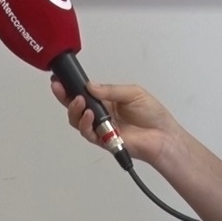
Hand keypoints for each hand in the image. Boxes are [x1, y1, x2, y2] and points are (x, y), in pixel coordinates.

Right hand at [50, 80, 181, 165]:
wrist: (162, 136)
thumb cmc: (152, 114)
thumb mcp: (132, 93)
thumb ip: (110, 90)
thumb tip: (90, 86)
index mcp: (107, 100)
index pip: (84, 92)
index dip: (71, 87)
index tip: (60, 79)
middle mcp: (100, 114)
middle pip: (75, 107)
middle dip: (64, 97)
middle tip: (59, 87)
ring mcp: (100, 128)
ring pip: (77, 121)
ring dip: (74, 110)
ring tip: (79, 101)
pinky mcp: (103, 141)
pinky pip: (88, 133)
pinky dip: (85, 124)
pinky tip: (89, 115)